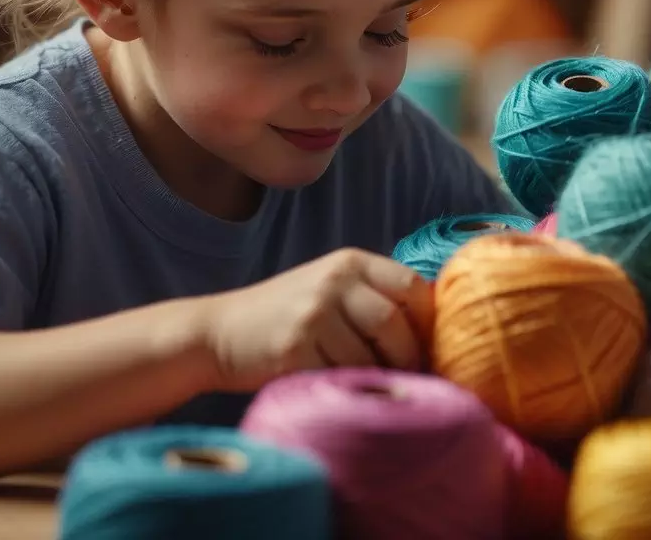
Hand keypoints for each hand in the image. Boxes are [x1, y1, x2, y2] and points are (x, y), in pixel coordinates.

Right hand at [201, 248, 434, 391]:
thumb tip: (432, 335)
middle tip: (403, 378)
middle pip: (393, 322)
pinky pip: (338, 377)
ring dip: (372, 378)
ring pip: (368, 357)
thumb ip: (373, 298)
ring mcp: (312, 314)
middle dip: (404, 357)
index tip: (424, 345)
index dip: (425, 320)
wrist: (218, 333)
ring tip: (364, 384)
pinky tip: (333, 387)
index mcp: (349, 262)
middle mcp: (332, 281)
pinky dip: (343, 389)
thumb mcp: (329, 289)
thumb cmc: (285, 317)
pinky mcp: (294, 349)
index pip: (411, 284)